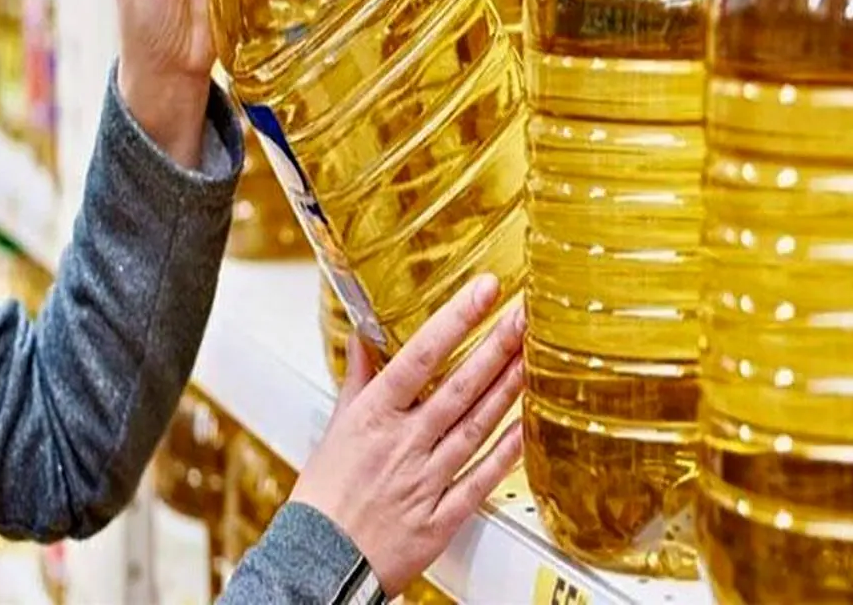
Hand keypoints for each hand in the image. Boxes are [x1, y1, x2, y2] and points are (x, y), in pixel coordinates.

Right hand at [291, 274, 525, 595]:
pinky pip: (480, 481)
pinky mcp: (440, 518)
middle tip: (525, 315)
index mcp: (373, 416)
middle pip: (459, 387)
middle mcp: (402, 443)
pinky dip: (505, 454)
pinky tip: (526, 427)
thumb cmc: (326, 495)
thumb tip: (364, 337)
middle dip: (496, 347)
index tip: (483, 291)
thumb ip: (358, 378)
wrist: (319, 562)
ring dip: (507, 390)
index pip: (420, 356)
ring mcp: (424, 481)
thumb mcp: (337, 426)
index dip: (456, 320)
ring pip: (476, 427)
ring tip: (533, 356)